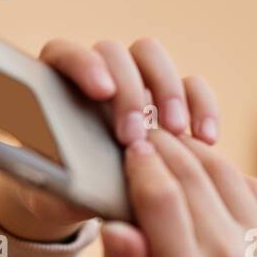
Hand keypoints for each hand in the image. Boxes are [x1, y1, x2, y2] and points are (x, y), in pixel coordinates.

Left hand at [0, 38, 219, 240]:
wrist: (83, 202)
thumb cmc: (57, 194)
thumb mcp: (51, 192)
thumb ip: (57, 180)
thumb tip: (75, 177)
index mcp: (55, 86)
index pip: (64, 54)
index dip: (83, 65)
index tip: (101, 92)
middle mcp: (95, 73)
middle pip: (115, 53)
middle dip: (129, 91)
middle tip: (133, 136)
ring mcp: (133, 80)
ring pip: (153, 58)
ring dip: (168, 91)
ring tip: (175, 135)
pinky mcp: (169, 98)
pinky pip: (192, 85)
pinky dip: (202, 106)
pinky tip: (205, 140)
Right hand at [100, 129, 256, 256]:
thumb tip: (115, 223)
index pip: (163, 198)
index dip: (143, 163)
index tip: (128, 146)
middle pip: (195, 177)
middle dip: (167, 147)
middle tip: (145, 130)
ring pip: (226, 174)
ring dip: (196, 154)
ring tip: (171, 146)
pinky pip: (251, 187)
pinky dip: (225, 178)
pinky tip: (205, 182)